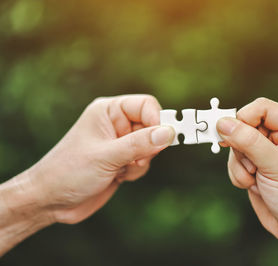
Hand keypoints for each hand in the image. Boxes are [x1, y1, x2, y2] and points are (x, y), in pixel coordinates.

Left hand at [25, 95, 173, 223]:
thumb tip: (168, 133)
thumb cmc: (69, 171)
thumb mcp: (106, 156)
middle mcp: (116, 124)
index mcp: (108, 111)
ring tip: (121, 170)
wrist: (51, 201)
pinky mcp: (123, 161)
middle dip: (149, 146)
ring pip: (151, 146)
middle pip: (152, 126)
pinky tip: (118, 177)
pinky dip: (136, 171)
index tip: (163, 138)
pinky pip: (144, 162)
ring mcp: (120, 143)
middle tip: (138, 159)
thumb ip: (139, 144)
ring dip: (141, 162)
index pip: (146, 105)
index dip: (158, 120)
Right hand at [217, 97, 277, 241]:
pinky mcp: (256, 167)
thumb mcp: (276, 167)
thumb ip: (249, 142)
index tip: (230, 134)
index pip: (262, 108)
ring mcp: (266, 153)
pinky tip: (253, 186)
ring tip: (254, 180)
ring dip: (239, 164)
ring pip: (236, 145)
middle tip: (250, 165)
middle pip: (245, 125)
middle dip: (241, 147)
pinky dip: (238, 174)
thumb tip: (223, 123)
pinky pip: (234, 162)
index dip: (243, 117)